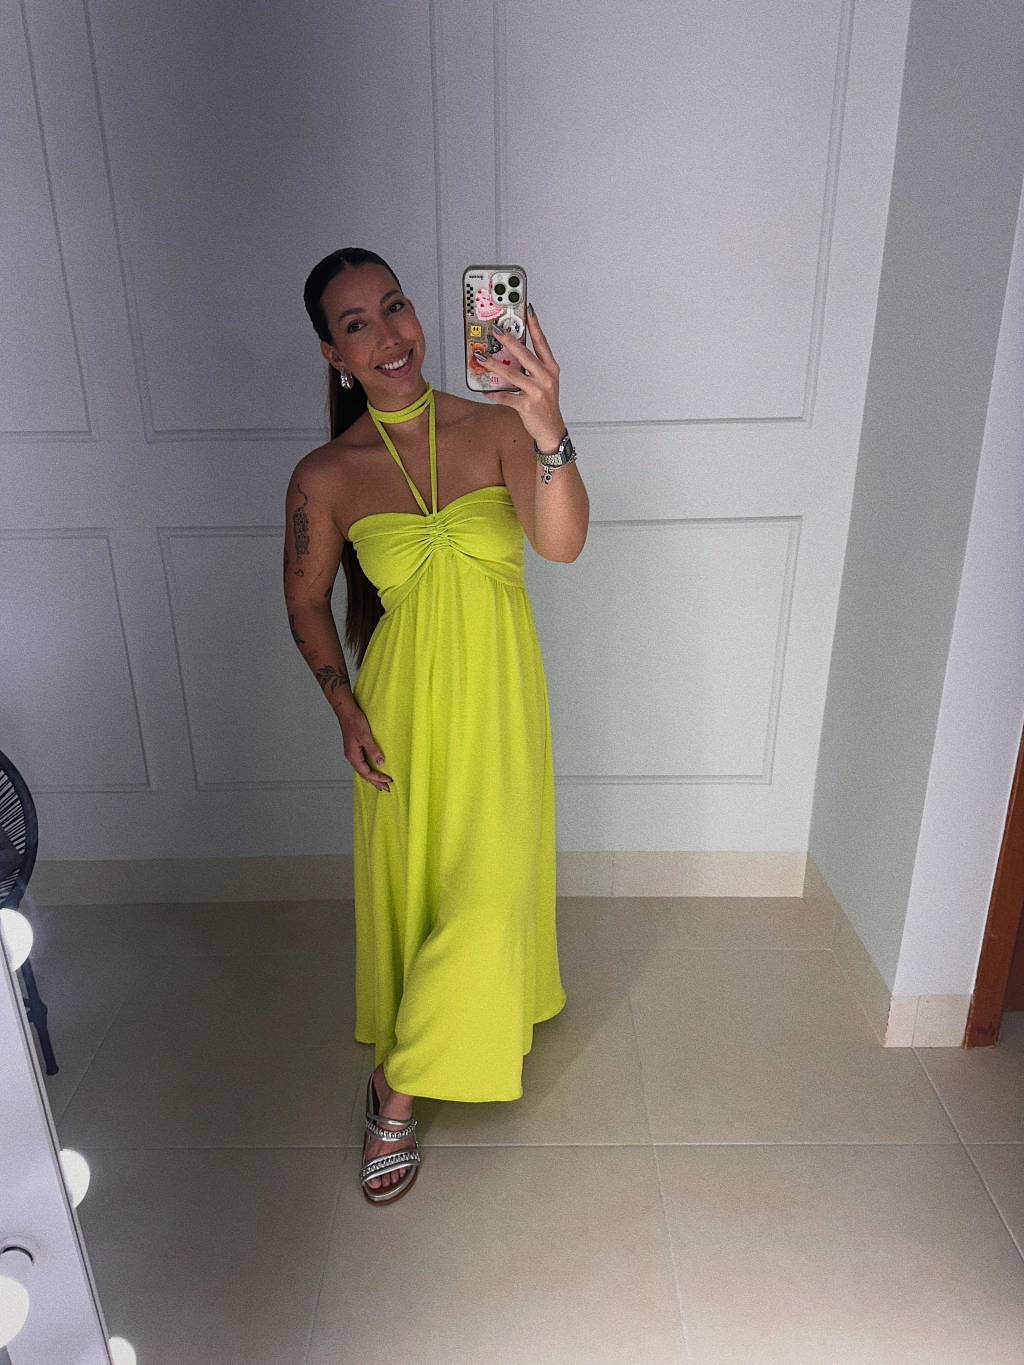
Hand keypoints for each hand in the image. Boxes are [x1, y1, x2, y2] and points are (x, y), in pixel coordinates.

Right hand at [339, 703, 392, 791]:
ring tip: (381, 785)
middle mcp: (351, 757)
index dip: (378, 778)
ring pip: (363, 770)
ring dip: (372, 778)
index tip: (389, 780)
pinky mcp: (355, 749)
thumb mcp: (365, 735)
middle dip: (375, 782)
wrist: (346, 711)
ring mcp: (352, 753)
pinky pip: (362, 764)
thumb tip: (380, 763)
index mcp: (353, 755)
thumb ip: (373, 750)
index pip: (366, 772)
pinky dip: (369, 770)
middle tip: (387, 789)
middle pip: (364, 774)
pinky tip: (374, 771)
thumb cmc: (354, 721)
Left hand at [476, 307, 566, 451]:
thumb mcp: (545, 382)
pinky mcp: (526, 406)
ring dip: (494, 365)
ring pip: (511, 374)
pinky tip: (484, 389)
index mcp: (551, 369)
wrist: (551, 429)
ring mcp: (536, 392)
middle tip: (497, 331)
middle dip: (509, 341)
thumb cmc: (546, 404)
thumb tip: (511, 353)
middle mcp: (545, 378)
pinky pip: (505, 397)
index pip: (542, 343)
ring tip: (481, 358)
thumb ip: (533, 368)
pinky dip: (493, 393)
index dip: (534, 326)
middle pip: (524, 355)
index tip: (527, 311)